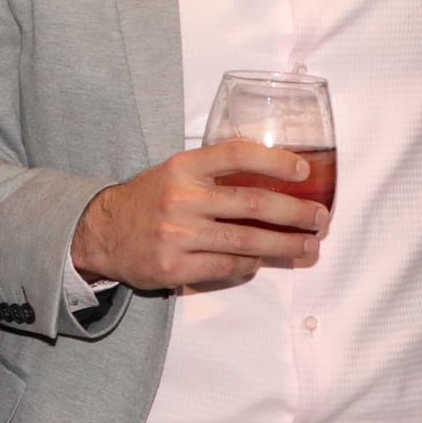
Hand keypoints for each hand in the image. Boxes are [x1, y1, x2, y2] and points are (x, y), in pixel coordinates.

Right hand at [69, 142, 325, 293]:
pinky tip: (262, 261)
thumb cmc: (148, 200)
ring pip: (246, 241)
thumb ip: (215, 172)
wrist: (101, 234)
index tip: (303, 170)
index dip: (275, 160)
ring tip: (308, 246)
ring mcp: (178, 235)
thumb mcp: (175, 172)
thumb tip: (274, 179)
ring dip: (284, 245)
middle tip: (320, 218)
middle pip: (253, 203)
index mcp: (184, 167)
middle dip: (295, 212)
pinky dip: (250, 265)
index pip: (237, 155)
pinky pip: (226, 266)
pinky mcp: (174, 267)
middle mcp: (182, 199)